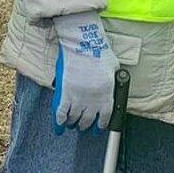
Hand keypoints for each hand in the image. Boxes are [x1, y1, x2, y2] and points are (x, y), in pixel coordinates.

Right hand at [51, 10, 118, 131]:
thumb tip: (113, 86)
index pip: (105, 117)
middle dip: (84, 125)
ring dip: (72, 123)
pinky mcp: (65, 93)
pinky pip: (61, 112)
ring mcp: (78, 97)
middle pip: (88, 120)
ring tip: (71, 124)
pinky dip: (59, 120)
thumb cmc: (100, 52)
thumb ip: (113, 81)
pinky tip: (60, 124)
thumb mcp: (114, 69)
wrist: (83, 44)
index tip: (98, 128)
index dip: (101, 125)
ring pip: (74, 118)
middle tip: (82, 126)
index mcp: (106, 95)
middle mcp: (93, 100)